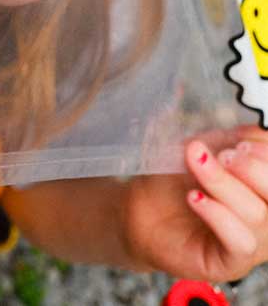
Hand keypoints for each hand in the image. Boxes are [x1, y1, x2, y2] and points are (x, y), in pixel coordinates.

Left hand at [123, 125, 267, 281]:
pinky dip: (218, 214)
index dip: (267, 155)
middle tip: (223, 154)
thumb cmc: (175, 178)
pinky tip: (194, 197)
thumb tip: (261, 130)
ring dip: (224, 183)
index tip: (241, 142)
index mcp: (263, 191)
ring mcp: (253, 244)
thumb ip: (233, 140)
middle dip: (253, 170)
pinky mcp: (230, 263)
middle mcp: (267, 220)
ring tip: (197, 162)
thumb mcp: (205, 149)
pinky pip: (239, 241)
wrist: (139, 208)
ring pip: (257, 215)